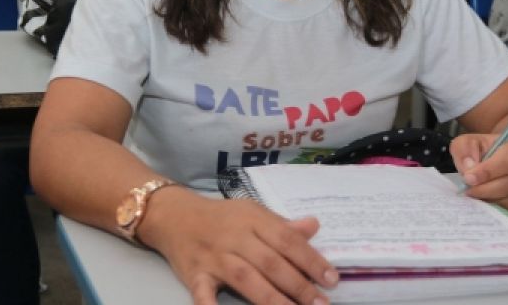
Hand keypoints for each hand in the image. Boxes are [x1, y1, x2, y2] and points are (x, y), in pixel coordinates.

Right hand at [143, 189, 338, 304]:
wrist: (176, 215)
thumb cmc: (222, 217)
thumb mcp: (253, 212)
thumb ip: (282, 225)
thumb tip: (314, 226)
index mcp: (253, 220)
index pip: (287, 240)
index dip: (311, 260)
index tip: (331, 279)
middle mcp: (236, 238)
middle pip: (270, 263)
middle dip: (298, 285)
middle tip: (320, 304)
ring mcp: (214, 257)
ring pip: (246, 279)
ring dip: (272, 299)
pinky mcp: (194, 274)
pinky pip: (203, 294)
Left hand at [450, 134, 507, 212]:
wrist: (501, 155)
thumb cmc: (482, 149)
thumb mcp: (468, 142)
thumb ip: (465, 150)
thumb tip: (468, 167)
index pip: (507, 161)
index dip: (488, 172)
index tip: (469, 178)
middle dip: (486, 190)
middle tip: (468, 191)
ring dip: (490, 200)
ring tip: (474, 197)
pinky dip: (496, 208)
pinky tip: (483, 202)